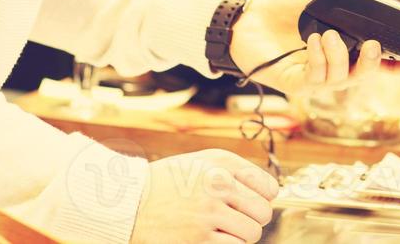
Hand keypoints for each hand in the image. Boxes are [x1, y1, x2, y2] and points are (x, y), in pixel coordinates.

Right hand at [132, 149, 278, 243]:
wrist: (128, 204)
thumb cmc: (167, 184)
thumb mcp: (200, 162)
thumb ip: (235, 171)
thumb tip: (270, 192)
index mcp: (221, 164)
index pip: (269, 188)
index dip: (263, 199)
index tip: (250, 203)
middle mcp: (218, 185)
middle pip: (263, 213)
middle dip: (252, 219)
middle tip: (234, 219)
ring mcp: (208, 214)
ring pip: (251, 234)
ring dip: (240, 236)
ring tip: (220, 229)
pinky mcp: (198, 240)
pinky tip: (210, 238)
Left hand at [229, 0, 384, 96]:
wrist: (249, 17)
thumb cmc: (285, 8)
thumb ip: (348, 2)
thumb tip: (374, 0)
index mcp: (347, 48)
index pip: (380, 62)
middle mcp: (334, 66)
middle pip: (364, 75)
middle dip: (373, 63)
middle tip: (372, 44)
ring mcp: (315, 78)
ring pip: (341, 78)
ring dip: (338, 56)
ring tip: (328, 34)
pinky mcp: (296, 84)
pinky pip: (316, 79)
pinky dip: (319, 59)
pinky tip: (312, 41)